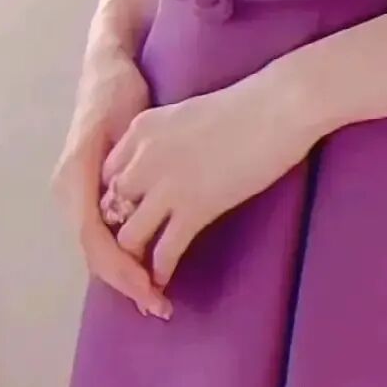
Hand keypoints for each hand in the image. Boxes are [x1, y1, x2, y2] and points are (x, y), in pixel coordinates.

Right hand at [50, 43, 172, 319]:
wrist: (108, 69)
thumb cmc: (118, 93)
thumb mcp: (123, 122)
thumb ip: (122, 164)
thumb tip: (123, 210)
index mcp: (74, 179)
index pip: (95, 240)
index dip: (122, 269)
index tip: (152, 290)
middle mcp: (68, 192)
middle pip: (95, 252)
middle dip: (125, 282)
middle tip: (159, 306)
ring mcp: (75, 194)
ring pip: (98, 247)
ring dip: (124, 273)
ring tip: (155, 297)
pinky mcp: (89, 192)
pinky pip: (103, 234)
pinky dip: (123, 256)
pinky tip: (146, 269)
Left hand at [99, 65, 314, 296]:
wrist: (279, 106)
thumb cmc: (244, 105)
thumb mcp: (186, 115)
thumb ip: (164, 141)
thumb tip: (164, 169)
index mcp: (141, 129)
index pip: (107, 176)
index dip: (115, 201)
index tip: (129, 216)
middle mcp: (143, 157)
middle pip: (110, 209)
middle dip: (118, 233)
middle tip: (132, 251)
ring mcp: (167, 184)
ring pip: (128, 236)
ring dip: (134, 260)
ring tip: (142, 274)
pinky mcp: (195, 207)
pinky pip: (165, 251)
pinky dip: (161, 271)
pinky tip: (164, 281)